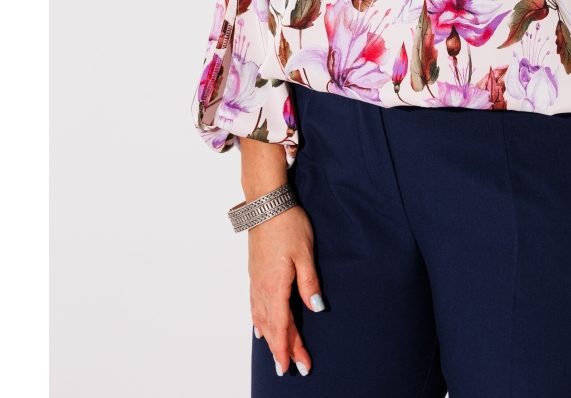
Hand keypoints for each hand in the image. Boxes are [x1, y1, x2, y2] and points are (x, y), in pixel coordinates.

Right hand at [248, 203, 323, 376]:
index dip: (289, 347)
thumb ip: (309, 283)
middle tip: (293, 367)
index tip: (295, 366)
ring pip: (262, 317)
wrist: (266, 203)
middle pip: (273, 326)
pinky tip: (259, 328)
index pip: (283, 325)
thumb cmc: (288, 224)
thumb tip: (316, 309)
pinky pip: (254, 304)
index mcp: (275, 285)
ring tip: (278, 354)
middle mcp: (262, 287)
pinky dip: (258, 321)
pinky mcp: (254, 272)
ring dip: (271, 337)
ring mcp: (256, 279)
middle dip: (283, 347)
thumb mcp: (305, 253)